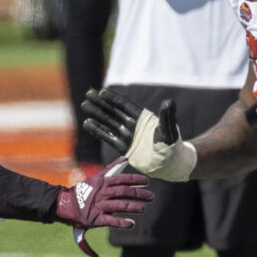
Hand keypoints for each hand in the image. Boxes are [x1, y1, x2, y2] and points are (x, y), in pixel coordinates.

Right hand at [55, 156, 152, 256]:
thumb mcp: (98, 177)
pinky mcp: (96, 218)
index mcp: (103, 182)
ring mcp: (99, 206)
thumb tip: (125, 158)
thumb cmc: (86, 190)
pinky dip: (121, 222)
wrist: (67, 204)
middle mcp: (102, 193)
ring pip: (118, 205)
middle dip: (138, 194)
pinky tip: (131, 224)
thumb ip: (112, 168)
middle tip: (151, 197)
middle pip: (123, 192)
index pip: (122, 179)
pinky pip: (110, 220)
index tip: (147, 181)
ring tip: (143, 209)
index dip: (135, 180)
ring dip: (132, 207)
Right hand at [82, 88, 196, 180]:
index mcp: (143, 118)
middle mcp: (133, 125)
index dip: (113, 99)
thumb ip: (167, 117)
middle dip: (101, 103)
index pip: (125, 106)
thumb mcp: (169, 130)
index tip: (101, 91)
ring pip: (109, 123)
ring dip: (97, 115)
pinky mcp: (124, 148)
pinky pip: (108, 138)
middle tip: (87, 94)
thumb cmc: (173, 146)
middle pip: (114, 111)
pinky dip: (98, 131)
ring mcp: (128, 136)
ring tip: (84, 106)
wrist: (171, 164)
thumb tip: (169, 102)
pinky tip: (87, 123)